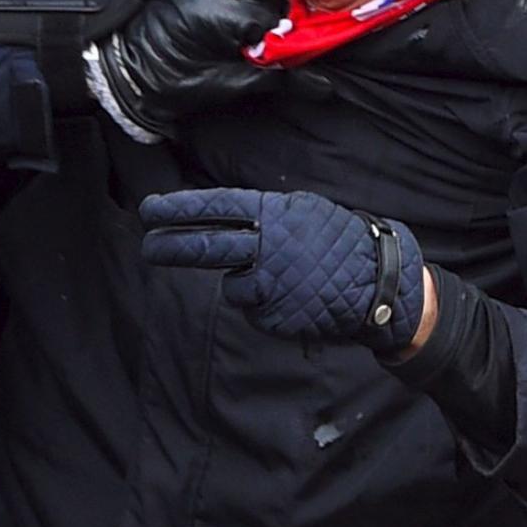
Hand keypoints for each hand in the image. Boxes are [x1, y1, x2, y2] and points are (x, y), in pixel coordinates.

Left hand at [91, 0, 285, 137]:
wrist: (136, 69)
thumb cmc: (177, 82)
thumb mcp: (229, 86)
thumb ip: (276, 77)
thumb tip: (322, 82)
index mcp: (215, 16)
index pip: (270, 14)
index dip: (284, 34)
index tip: (284, 50)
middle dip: (278, 11)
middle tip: (274, 35)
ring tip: (264, 14)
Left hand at [140, 186, 428, 351]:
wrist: (379, 283)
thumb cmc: (337, 240)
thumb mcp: (301, 210)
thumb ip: (262, 216)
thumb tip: (221, 219)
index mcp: (272, 215)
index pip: (215, 209)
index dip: (179, 210)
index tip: (149, 211)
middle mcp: (266, 249)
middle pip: (207, 247)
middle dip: (171, 247)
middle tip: (148, 247)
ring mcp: (270, 286)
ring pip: (233, 286)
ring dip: (245, 283)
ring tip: (283, 278)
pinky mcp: (275, 317)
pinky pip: (255, 310)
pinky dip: (267, 304)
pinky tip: (294, 297)